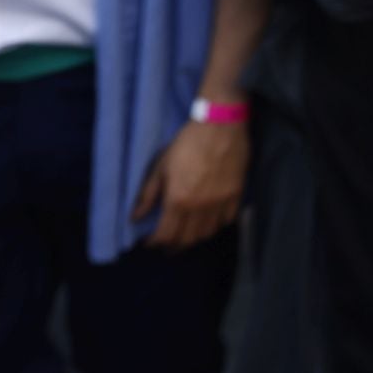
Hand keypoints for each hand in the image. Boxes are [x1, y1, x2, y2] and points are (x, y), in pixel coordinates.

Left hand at [133, 118, 246, 248]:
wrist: (221, 126)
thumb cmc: (187, 143)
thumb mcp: (161, 166)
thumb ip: (148, 194)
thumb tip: (136, 217)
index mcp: (178, 200)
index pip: (165, 234)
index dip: (155, 242)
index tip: (150, 242)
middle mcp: (199, 207)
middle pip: (186, 239)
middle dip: (174, 246)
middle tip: (167, 246)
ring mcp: (220, 203)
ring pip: (207, 233)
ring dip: (194, 239)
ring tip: (187, 237)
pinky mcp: (236, 195)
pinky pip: (226, 221)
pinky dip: (216, 226)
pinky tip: (209, 223)